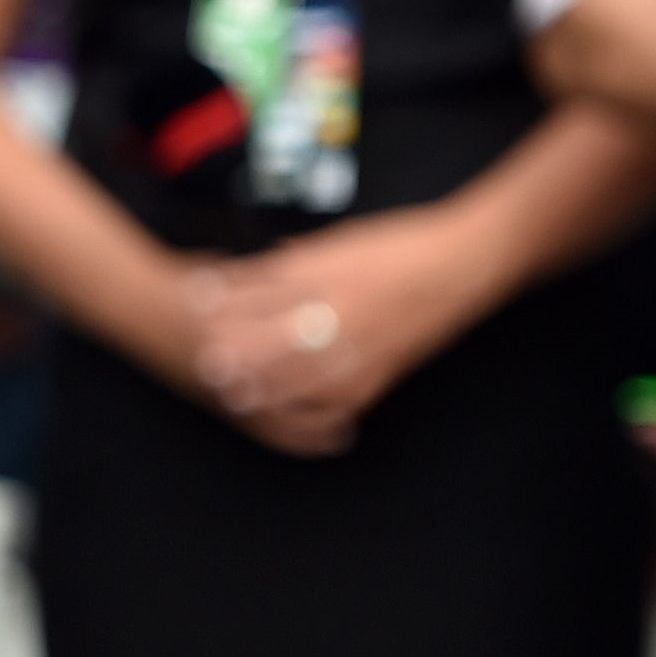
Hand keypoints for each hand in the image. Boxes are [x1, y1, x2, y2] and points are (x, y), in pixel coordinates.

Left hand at [181, 207, 500, 455]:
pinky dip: (311, 408)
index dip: (225, 299)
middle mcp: (339, 310)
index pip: (263, 288)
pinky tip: (289, 414)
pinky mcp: (381, 373)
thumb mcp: (338, 242)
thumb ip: (292, 261)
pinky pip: (339, 399)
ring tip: (234, 394)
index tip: (191, 304)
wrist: (464, 265)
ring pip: (303, 375)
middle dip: (237, 353)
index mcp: (325, 273)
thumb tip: (246, 274)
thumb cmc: (400, 244)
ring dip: (265, 387)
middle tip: (204, 363)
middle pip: (276, 337)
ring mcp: (361, 346)